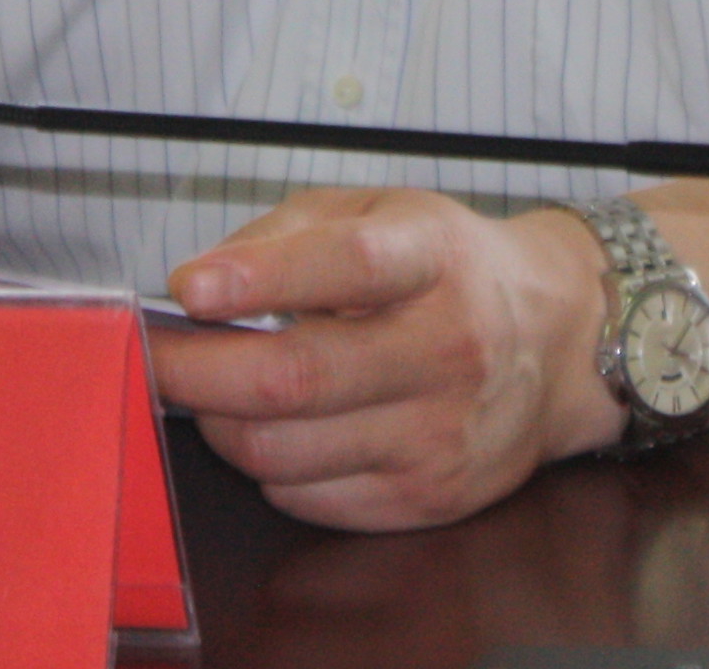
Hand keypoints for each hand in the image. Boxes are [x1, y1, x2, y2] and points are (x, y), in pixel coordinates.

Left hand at [144, 189, 616, 530]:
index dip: (259, 278)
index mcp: (431, 258)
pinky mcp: (428, 496)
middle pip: (295, 379)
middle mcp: (445, 348)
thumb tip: (196, 287)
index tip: (187, 290)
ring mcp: (439, 432)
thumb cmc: (448, 269)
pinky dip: (267, 465)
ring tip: (214, 390)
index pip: (346, 266)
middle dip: (196, 372)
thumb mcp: (378, 211)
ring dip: (221, 421)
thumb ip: (283, 237)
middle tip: (151, 357)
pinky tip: (278, 428)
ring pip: (283, 450)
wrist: (557, 341)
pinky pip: (304, 497)